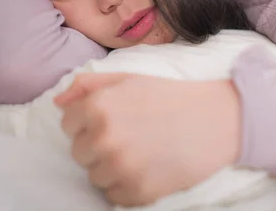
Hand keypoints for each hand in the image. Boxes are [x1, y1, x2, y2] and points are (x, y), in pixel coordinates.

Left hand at [54, 73, 240, 206]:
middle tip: (130, 135)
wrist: (218, 119)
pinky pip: (114, 196)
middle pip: (79, 153)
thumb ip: (90, 85)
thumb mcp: (130, 79)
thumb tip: (58, 103)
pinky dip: (127, 186)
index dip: (88, 121)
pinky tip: (148, 167)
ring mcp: (121, 167)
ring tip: (141, 151)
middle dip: (98, 145)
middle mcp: (105, 138)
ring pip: (95, 176)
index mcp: (99, 106)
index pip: (67, 124)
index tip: (113, 119)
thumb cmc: (172, 96)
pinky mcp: (138, 191)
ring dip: (112, 167)